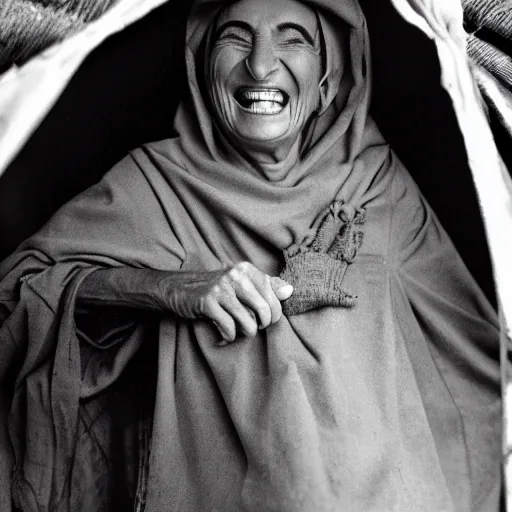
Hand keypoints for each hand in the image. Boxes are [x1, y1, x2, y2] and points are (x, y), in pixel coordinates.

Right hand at [165, 262, 292, 343]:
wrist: (179, 289)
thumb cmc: (216, 290)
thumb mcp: (241, 283)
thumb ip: (267, 286)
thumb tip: (290, 291)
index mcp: (246, 270)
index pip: (275, 296)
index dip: (274, 314)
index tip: (264, 320)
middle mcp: (235, 275)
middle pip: (264, 311)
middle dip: (261, 326)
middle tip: (252, 327)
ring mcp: (221, 288)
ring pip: (249, 323)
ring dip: (244, 334)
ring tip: (237, 331)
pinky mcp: (207, 302)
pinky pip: (230, 328)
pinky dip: (228, 337)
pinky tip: (223, 334)